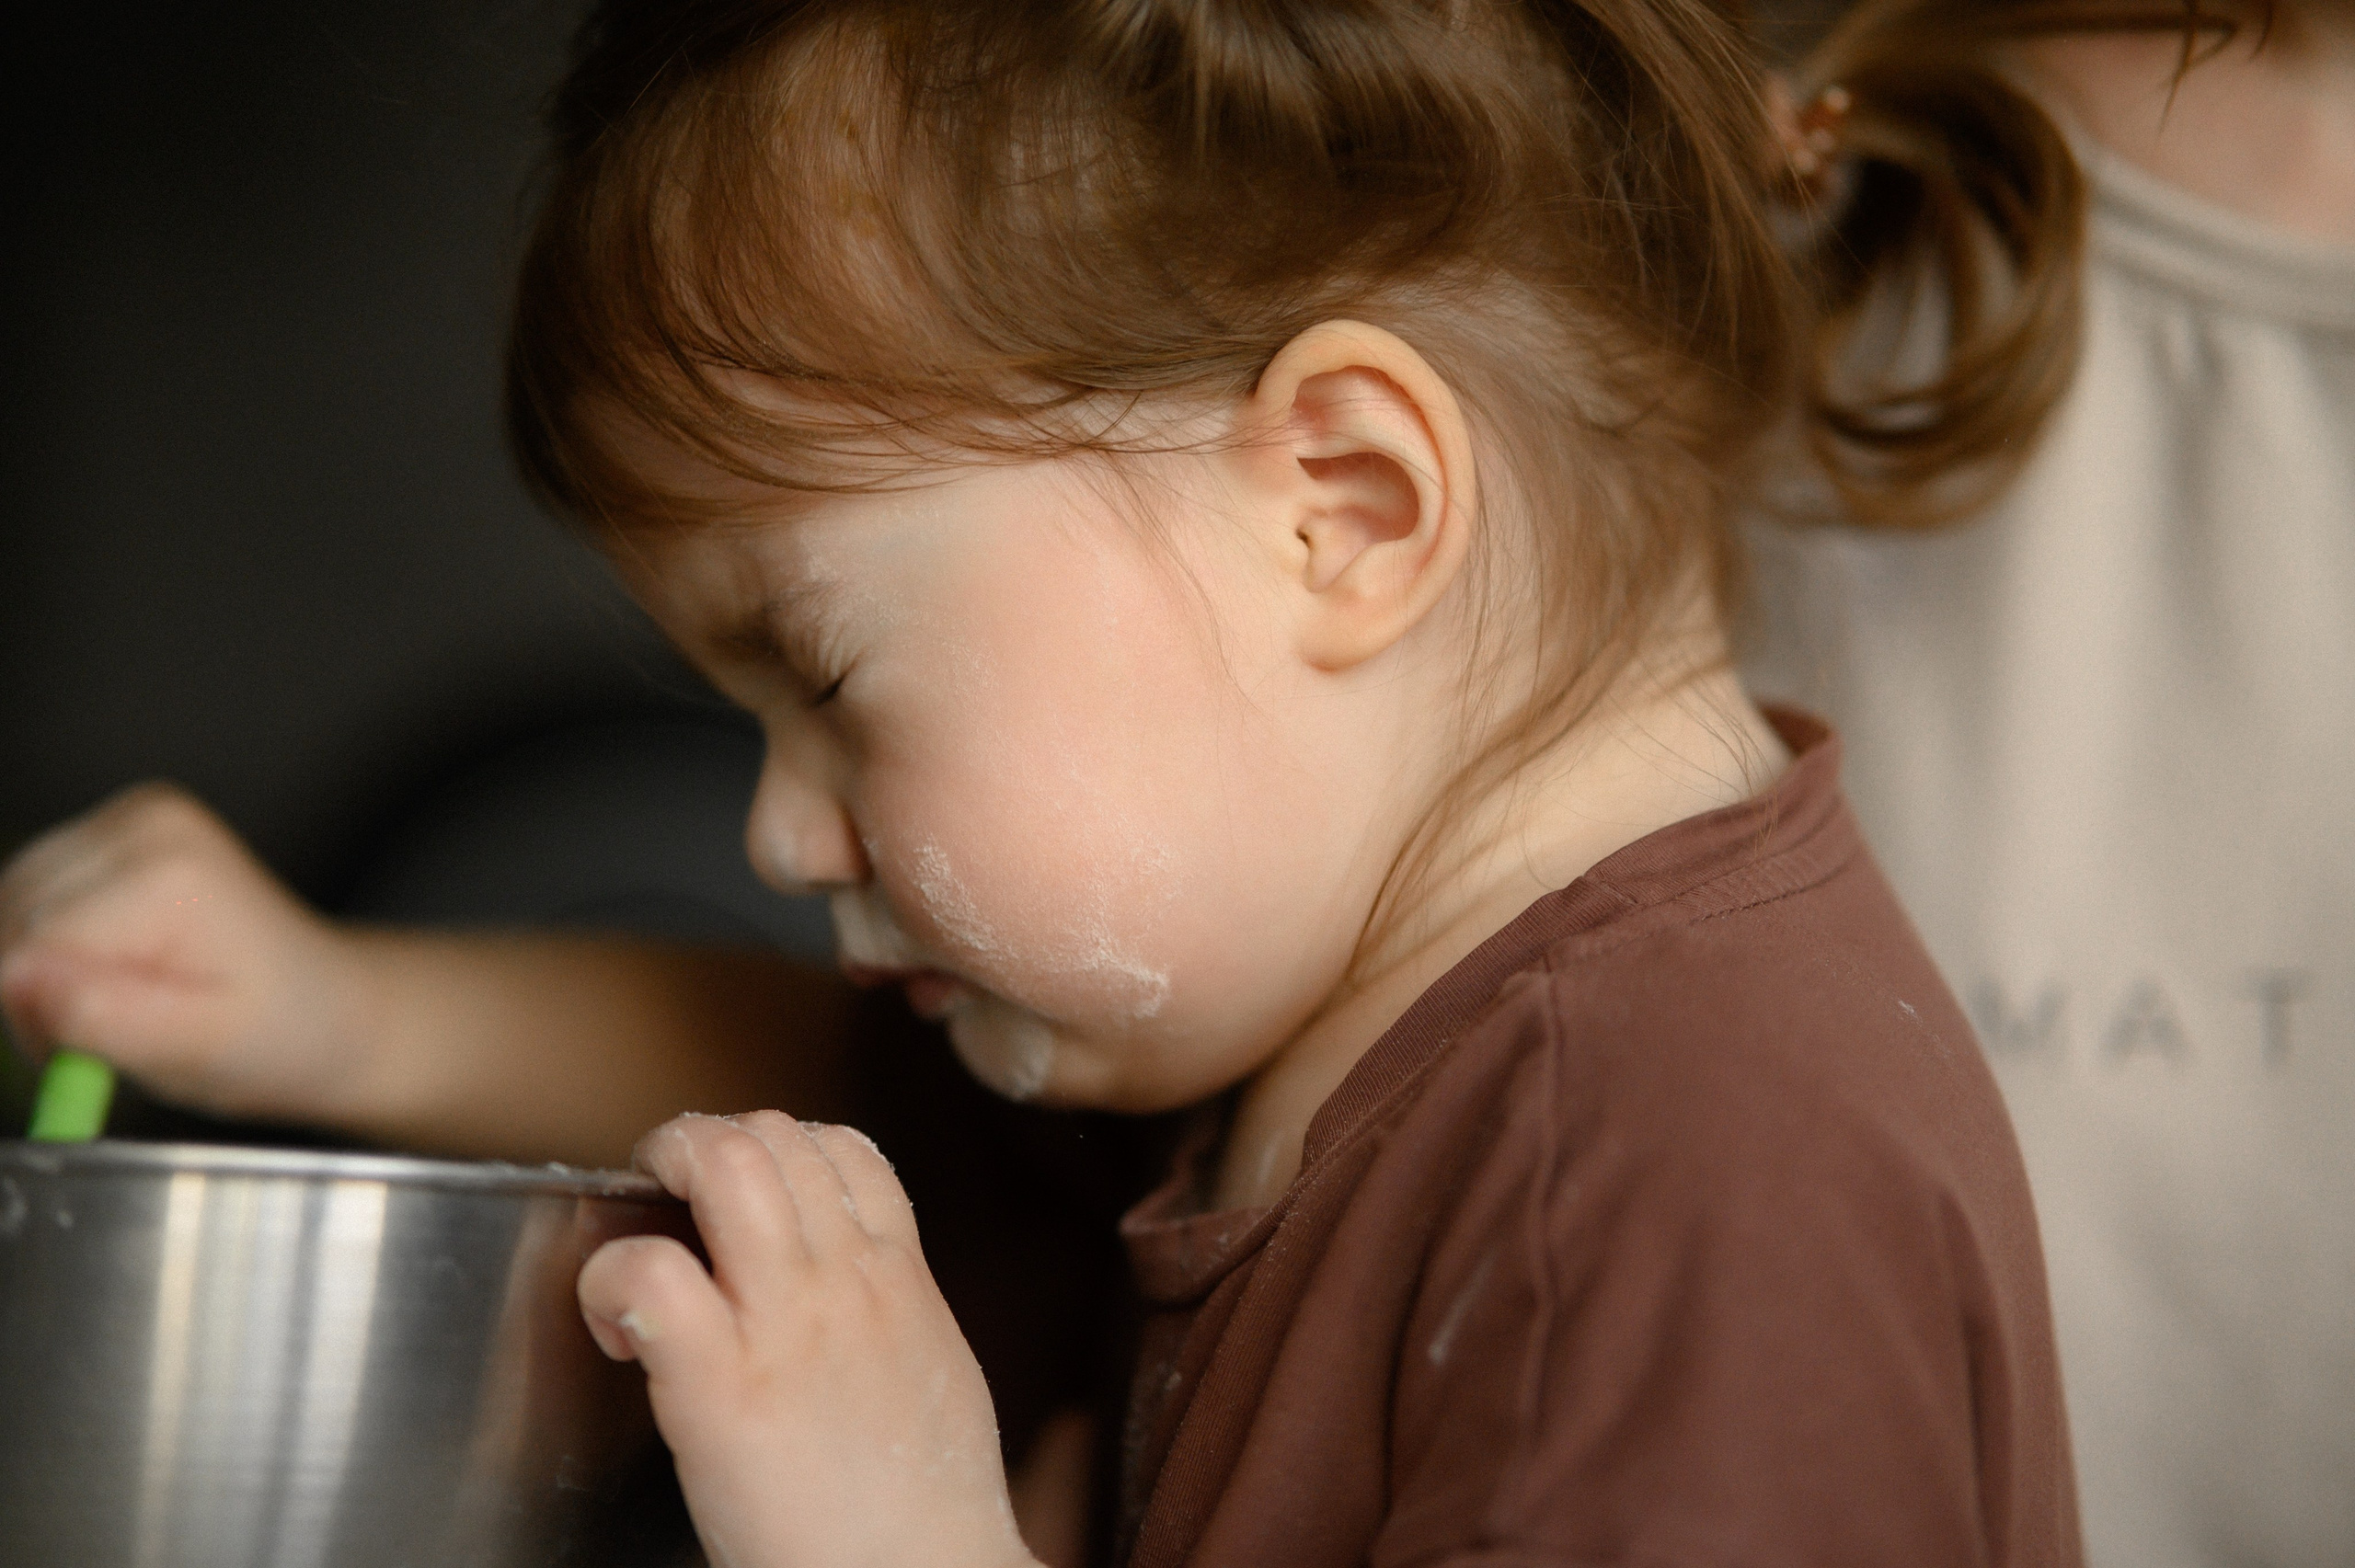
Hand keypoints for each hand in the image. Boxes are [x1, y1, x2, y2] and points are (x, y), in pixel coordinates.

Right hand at [0, 782, 363, 1121]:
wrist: (325, 1004)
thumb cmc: (277, 1032)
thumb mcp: (198, 1049)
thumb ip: (104, 1015)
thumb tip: (19, 978)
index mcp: (170, 877)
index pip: (29, 950)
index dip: (38, 1017)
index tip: (80, 1057)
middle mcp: (151, 827)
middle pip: (13, 919)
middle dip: (36, 992)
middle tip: (103, 1038)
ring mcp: (135, 819)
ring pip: (13, 903)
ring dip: (39, 968)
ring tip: (118, 1005)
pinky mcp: (119, 829)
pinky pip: (33, 891)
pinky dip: (51, 942)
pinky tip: (111, 969)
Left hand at [578, 1112, 1041, 1567]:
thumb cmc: (925, 1503)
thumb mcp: (931, 1366)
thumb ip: (889, 1303)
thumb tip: (850, 1277)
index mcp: (897, 1277)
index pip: (842, 1146)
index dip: (777, 1145)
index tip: (738, 1188)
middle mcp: (844, 1280)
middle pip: (773, 1134)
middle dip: (702, 1141)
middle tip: (665, 1196)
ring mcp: (785, 1325)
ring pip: (723, 1164)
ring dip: (659, 1176)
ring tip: (635, 1233)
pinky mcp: (722, 1387)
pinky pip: (650, 1275)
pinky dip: (611, 1276)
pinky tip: (615, 1325)